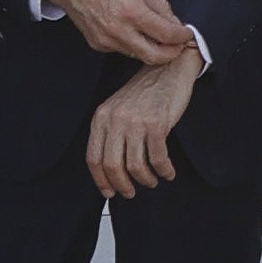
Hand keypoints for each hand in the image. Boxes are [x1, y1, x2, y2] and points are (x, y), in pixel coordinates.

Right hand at [53, 0, 193, 63]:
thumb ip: (159, 4)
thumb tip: (175, 22)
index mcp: (131, 10)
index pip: (165, 34)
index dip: (181, 36)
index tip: (187, 33)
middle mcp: (118, 29)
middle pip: (154, 56)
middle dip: (171, 53)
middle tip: (178, 44)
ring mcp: (106, 40)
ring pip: (139, 55)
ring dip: (152, 49)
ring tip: (158, 36)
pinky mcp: (98, 45)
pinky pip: (123, 50)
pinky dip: (134, 44)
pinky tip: (133, 31)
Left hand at [88, 52, 200, 198]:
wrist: (167, 70)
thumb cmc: (144, 93)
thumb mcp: (118, 110)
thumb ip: (110, 134)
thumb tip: (109, 170)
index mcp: (101, 117)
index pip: (93, 158)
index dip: (101, 180)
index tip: (109, 193)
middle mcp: (115, 120)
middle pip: (112, 166)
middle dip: (122, 185)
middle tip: (131, 193)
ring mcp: (136, 121)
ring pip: (135, 165)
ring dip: (145, 180)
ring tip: (151, 181)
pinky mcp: (157, 123)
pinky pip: (158, 158)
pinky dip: (164, 171)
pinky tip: (168, 173)